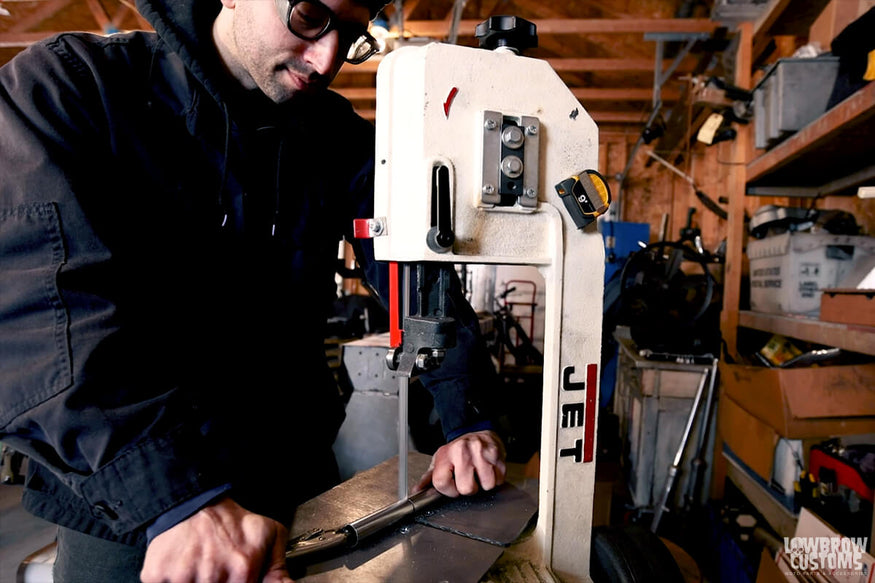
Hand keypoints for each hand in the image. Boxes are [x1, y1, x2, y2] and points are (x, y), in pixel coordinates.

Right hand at [141, 497, 292, 582]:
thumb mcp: (268, 535)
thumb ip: (279, 569)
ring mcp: (183, 577)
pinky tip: (183, 570)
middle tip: (217, 570)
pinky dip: (172, 582)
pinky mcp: (157, 576)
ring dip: (195, 582)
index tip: (234, 578)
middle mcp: (213, 576)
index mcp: (242, 570)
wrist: (194, 502)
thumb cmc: (231, 522)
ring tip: (201, 569)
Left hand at [416, 430, 505, 496]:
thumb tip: (416, 491)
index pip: (442, 482)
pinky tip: (488, 469)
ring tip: (479, 472)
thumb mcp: (440, 460)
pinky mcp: (496, 453)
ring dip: (484, 483)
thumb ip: (429, 477)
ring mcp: (481, 452)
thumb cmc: (457, 450)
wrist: (475, 430)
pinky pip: (499, 479)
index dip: (449, 491)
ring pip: (487, 485)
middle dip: (469, 488)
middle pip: (467, 488)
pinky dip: (496, 478)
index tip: (453, 488)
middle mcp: (462, 452)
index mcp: (445, 454)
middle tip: (468, 478)